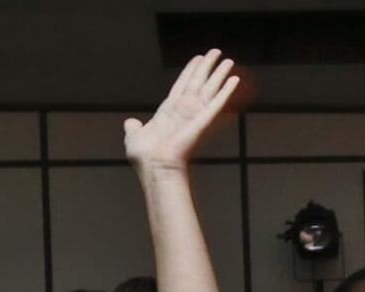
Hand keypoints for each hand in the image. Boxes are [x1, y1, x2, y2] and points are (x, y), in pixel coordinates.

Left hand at [124, 49, 238, 173]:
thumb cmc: (145, 157)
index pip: (181, 85)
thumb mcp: (134, 136)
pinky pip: (217, 103)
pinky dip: (226, 91)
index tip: (198, 58)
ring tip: (228, 60)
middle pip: (197, 82)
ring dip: (219, 74)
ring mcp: (194, 115)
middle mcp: (183, 111)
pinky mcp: (203, 121)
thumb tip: (130, 123)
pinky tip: (234, 79)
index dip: (189, 71)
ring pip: (209, 88)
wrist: (154, 167)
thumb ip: (133, 127)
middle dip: (207, 67)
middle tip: (216, 51)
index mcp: (168, 112)